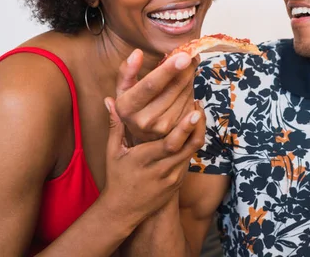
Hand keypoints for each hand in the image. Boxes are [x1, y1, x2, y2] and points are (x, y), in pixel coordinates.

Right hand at [101, 96, 205, 224]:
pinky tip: (190, 132)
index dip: (185, 128)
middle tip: (199, 107)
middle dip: (197, 126)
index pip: (171, 143)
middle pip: (189, 147)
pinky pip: (188, 160)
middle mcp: (162, 170)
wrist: (123, 210)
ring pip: (192, 153)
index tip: (195, 112)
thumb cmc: (117, 177)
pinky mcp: (178, 182)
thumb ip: (115, 125)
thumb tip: (109, 100)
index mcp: (144, 160)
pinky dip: (191, 145)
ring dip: (196, 133)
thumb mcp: (113, 152)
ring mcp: (172, 178)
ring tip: (196, 114)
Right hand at [114, 49, 198, 141]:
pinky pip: (192, 102)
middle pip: (174, 87)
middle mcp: (145, 121)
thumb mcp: (123, 90)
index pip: (151, 85)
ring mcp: (163, 128)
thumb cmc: (132, 106)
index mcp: (127, 108)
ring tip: (184, 70)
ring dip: (189, 77)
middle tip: (188, 55)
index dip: (168, 70)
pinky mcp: (179, 130)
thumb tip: (137, 53)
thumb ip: (127, 71)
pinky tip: (185, 85)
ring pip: (186, 93)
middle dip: (185, 68)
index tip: (184, 56)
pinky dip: (191, 89)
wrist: (141, 138)